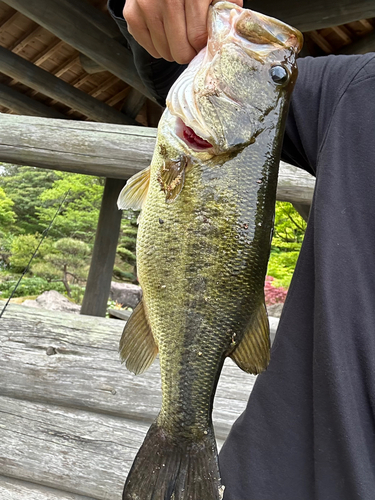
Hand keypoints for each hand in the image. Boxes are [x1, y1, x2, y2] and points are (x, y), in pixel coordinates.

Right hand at [123, 0, 242, 63]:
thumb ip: (227, 6)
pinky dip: (159, 46)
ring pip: (164, 52)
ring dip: (174, 49)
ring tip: (180, 35)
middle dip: (189, 51)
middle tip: (193, 43)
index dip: (203, 46)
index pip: (197, 39)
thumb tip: (231, 30)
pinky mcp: (132, 13)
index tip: (205, 42)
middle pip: (179, 50)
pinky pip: (149, 47)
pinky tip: (166, 32)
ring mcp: (145, 5)